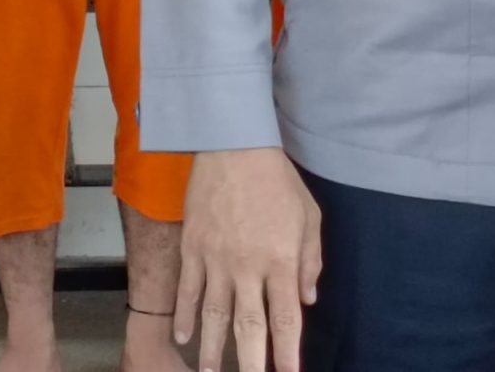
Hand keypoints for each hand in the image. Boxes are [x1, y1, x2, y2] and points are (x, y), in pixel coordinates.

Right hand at [177, 148, 321, 371]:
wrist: (233, 144)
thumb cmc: (276, 179)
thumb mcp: (309, 216)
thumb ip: (309, 260)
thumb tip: (307, 299)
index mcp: (280, 260)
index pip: (285, 319)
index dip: (287, 354)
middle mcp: (248, 266)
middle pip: (249, 327)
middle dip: (251, 364)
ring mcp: (216, 258)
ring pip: (214, 315)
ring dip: (213, 350)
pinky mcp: (193, 247)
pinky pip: (188, 289)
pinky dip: (185, 316)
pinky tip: (184, 337)